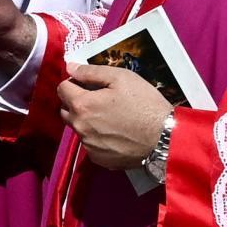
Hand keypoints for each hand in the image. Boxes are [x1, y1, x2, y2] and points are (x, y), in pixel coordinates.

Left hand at [57, 63, 172, 169]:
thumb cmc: (145, 104)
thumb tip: (70, 68)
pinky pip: (90, 144)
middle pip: (65, 110)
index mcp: (82, 105)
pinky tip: (115, 133)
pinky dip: (97, 137)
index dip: (74, 83)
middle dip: (76, 102)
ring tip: (110, 117)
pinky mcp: (98, 158)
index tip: (88, 84)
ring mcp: (88, 145)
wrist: (165, 137)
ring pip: (78, 128)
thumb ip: (91, 71)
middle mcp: (79, 127)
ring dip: (87, 120)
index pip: (62, 89)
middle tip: (99, 99)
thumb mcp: (122, 78)